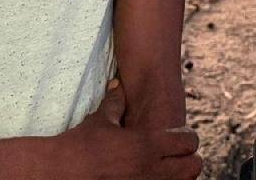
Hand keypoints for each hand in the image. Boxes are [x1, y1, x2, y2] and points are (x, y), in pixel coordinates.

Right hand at [49, 82, 201, 179]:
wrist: (62, 172)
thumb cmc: (81, 145)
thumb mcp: (101, 120)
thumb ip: (115, 101)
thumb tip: (117, 84)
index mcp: (147, 145)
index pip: (189, 141)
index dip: (186, 138)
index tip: (178, 137)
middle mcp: (151, 169)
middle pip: (194, 166)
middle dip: (188, 160)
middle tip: (177, 156)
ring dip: (178, 175)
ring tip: (165, 168)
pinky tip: (150, 177)